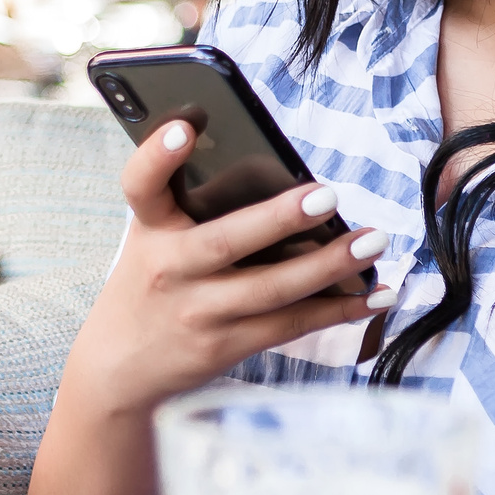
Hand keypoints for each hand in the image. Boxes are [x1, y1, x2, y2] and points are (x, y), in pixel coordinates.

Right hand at [67, 118, 395, 416]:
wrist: (120, 367)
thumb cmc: (150, 284)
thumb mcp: (153, 238)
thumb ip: (194, 205)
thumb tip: (276, 170)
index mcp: (150, 228)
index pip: (141, 185)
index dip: (157, 155)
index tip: (184, 127)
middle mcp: (171, 269)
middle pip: (226, 242)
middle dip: (280, 219)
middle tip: (329, 196)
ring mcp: (200, 312)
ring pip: (272, 289)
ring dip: (330, 266)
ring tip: (374, 241)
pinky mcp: (227, 345)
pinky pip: (289, 325)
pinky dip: (337, 311)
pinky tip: (374, 295)